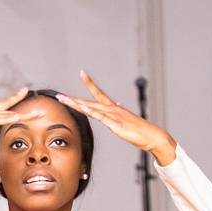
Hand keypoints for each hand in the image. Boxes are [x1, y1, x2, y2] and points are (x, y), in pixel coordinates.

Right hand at [0, 88, 44, 146]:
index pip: (2, 105)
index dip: (13, 99)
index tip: (24, 91)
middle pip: (9, 107)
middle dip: (24, 105)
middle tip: (39, 105)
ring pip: (8, 114)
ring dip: (24, 114)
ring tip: (38, 113)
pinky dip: (9, 118)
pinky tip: (19, 117)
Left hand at [56, 71, 176, 165]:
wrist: (153, 136)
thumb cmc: (140, 131)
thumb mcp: (126, 120)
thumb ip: (118, 113)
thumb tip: (117, 104)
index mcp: (114, 108)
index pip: (99, 93)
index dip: (90, 83)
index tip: (82, 74)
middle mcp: (112, 109)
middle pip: (89, 101)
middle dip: (73, 99)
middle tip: (59, 96)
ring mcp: (114, 115)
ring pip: (92, 107)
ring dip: (77, 104)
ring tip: (64, 100)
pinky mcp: (116, 124)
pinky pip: (101, 117)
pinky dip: (91, 111)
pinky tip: (82, 107)